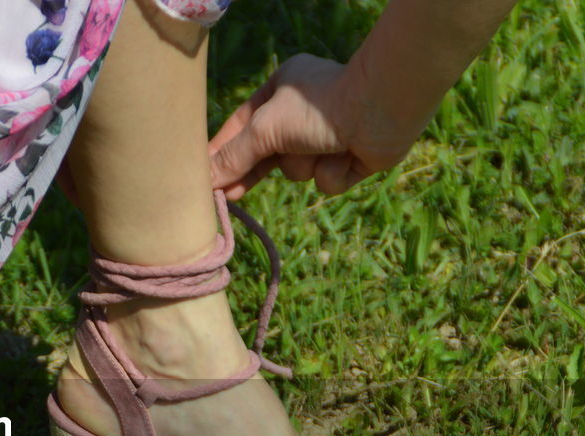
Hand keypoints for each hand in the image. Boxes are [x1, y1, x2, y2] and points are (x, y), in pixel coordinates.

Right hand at [208, 53, 421, 198]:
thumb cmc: (318, 107)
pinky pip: (325, 180)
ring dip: (304, 166)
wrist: (379, 110)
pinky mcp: (348, 158)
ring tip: (321, 148)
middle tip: (225, 197)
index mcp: (281, 89)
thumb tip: (207, 180)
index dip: (223, 152)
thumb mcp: (266, 128)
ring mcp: (326, 136)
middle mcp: (303, 112)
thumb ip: (236, 156)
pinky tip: (345, 156)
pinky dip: (331, 173)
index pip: (242, 126)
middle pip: (267, 153)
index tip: (205, 176)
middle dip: (253, 172)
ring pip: (298, 170)